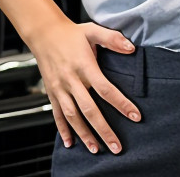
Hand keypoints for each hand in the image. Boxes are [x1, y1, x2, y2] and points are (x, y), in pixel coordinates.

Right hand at [27, 15, 140, 154]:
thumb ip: (112, 39)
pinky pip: (57, 115)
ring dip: (84, 134)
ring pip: (72, 116)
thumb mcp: (93, 30)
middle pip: (89, 109)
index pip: (105, 89)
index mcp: (84, 65)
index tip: (135, 116)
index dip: (121, 104)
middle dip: (104, 130)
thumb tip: (131, 48)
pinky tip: (70, 143)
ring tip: (96, 149)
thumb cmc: (71, 33)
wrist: (44, 33)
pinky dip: (63, 130)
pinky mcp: (52, 93)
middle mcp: (71, 80)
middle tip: (116, 146)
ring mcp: (60, 88)